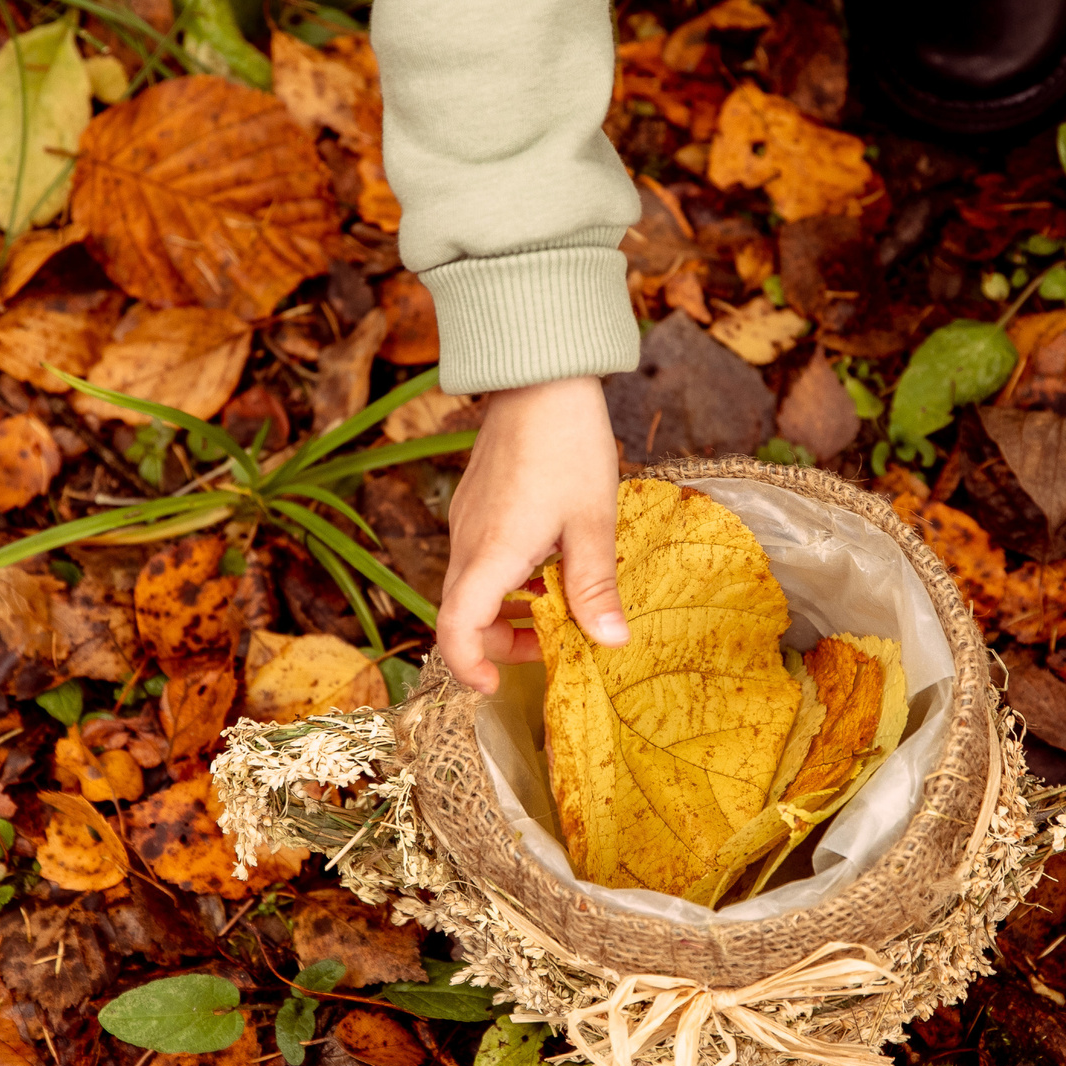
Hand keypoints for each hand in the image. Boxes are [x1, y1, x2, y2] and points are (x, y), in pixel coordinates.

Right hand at [435, 376, 626, 692]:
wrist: (541, 378)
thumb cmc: (568, 443)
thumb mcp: (593, 521)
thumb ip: (595, 586)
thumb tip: (610, 643)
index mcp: (492, 553)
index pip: (455, 628)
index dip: (468, 666)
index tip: (493, 687)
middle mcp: (468, 542)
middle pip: (463, 615)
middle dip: (501, 642)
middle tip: (553, 644)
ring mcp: (467, 521)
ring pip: (472, 588)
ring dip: (508, 610)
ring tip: (561, 604)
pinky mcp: (475, 505)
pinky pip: (480, 560)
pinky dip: (507, 580)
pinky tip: (550, 564)